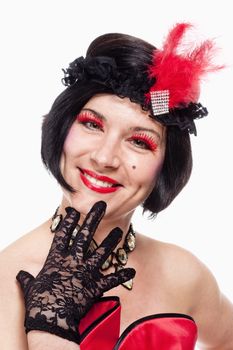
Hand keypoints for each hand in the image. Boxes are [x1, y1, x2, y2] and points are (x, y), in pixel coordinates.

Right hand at [16, 201, 134, 343]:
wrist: (52, 321)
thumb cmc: (40, 303)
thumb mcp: (31, 288)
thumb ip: (28, 279)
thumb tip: (20, 275)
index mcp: (57, 259)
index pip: (63, 235)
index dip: (68, 221)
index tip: (73, 210)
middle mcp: (73, 261)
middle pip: (85, 235)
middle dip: (93, 219)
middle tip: (101, 206)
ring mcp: (86, 272)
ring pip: (102, 252)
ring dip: (111, 241)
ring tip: (120, 231)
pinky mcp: (95, 286)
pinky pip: (112, 279)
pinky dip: (122, 275)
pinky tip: (132, 271)